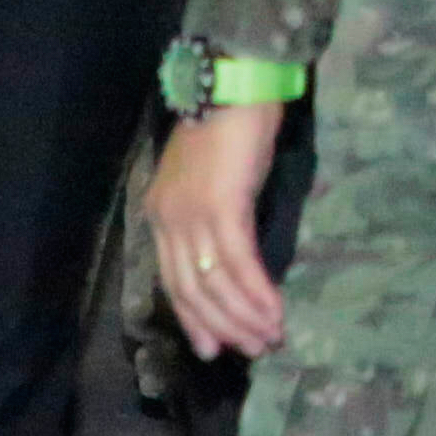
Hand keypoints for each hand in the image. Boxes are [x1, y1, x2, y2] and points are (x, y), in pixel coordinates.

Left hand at [150, 102, 287, 358]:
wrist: (234, 86)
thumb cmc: (230, 126)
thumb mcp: (211, 177)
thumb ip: (213, 213)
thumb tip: (231, 250)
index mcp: (161, 214)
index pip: (173, 280)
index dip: (195, 317)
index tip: (214, 345)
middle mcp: (170, 221)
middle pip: (192, 289)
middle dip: (223, 325)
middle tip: (252, 350)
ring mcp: (193, 216)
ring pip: (215, 283)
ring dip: (245, 316)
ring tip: (271, 338)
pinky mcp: (223, 208)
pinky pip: (238, 263)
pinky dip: (257, 292)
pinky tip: (275, 310)